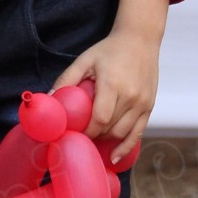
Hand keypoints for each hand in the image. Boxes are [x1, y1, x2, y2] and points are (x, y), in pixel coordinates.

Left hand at [52, 25, 159, 166]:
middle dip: (93, 136)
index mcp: (113, 84)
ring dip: (106, 140)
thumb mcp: (84, 60)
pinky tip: (115, 156)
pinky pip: (138, 133)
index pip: (99, 119)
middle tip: (79, 136)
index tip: (73, 134)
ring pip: (122, 133)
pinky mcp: (150, 106)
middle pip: (110, 128)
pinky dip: (126, 146)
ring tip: (93, 138)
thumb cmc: (109, 50)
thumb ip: (66, 80)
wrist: (140, 40)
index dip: (86, 131)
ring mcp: (143, 102)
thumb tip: (47, 99)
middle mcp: (131, 95)